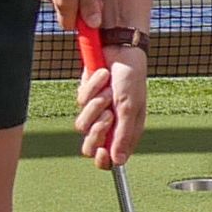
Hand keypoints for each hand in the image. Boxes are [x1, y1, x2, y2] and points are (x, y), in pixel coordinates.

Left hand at [77, 45, 147, 168]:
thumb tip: (119, 162)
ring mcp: (96, 110)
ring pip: (82, 124)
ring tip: (108, 91)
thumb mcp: (130, 108)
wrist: (119, 49)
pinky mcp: (86, 96)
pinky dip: (91, 89)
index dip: (103, 159)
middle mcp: (110, 124)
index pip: (111, 158)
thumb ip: (123, 136)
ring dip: (95, 105)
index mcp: (126, 131)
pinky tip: (102, 78)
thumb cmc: (131, 77)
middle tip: (107, 116)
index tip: (101, 152)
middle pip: (91, 145)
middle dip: (97, 130)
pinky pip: (80, 102)